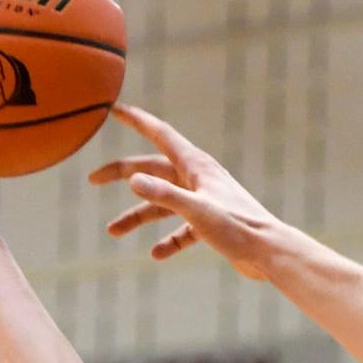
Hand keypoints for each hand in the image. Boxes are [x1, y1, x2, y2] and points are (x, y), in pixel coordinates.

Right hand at [89, 104, 282, 278]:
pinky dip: (169, 240)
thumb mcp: (196, 211)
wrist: (271, 253)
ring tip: (112, 231)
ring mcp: (204, 201)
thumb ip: (164, 196)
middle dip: (122, 173)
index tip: (112, 108)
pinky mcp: (212, 224)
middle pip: (152, 169)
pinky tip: (157, 254)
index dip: (135, 120)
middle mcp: (199, 179)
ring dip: (138, 216)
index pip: (160, 134)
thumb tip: (132, 180)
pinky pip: (182, 229)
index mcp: (196, 166)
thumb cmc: (239, 228)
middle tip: (92, 179)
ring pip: (163, 204)